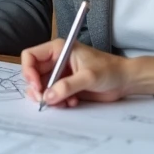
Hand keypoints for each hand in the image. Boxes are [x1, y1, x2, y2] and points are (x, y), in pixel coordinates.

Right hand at [21, 39, 153, 106]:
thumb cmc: (109, 70)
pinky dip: (58, 102)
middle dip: (38, 89)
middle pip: (33, 74)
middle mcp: (56, 61)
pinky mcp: (66, 86)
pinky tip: (72, 102)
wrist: (125, 81)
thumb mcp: (88, 76)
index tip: (37, 86)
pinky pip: (52, 95)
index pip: (31, 56)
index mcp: (58, 49)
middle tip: (45, 101)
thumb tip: (48, 96)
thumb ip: (67, 86)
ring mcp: (60, 74)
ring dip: (49, 98)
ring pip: (42, 87)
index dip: (29, 71)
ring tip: (63, 103)